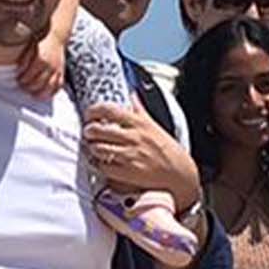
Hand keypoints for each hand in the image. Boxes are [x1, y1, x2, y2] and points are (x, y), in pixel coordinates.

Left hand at [16, 33, 64, 99]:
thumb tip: (19, 71)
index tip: (19, 80)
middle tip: (23, 87)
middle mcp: (50, 67)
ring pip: (49, 88)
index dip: (22, 80)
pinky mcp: (61, 72)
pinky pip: (58, 86)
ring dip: (40, 94)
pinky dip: (52, 92)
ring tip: (33, 94)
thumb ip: (24, 60)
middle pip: (38, 84)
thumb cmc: (40, 42)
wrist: (56, 36)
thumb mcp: (30, 48)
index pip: (29, 76)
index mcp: (40, 60)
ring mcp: (57, 70)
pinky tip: (45, 95)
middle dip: (29, 87)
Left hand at [81, 103, 200, 209]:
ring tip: (92, 147)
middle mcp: (133, 138)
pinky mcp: (128, 172)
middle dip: (89, 131)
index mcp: (139, 123)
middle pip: (99, 129)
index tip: (90, 114)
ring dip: (91, 147)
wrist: (180, 173)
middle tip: (88, 132)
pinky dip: (97, 164)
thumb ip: (140, 109)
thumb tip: (133, 94)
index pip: (110, 110)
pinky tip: (99, 161)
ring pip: (98, 148)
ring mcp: (130, 155)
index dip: (94, 110)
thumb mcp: (154, 125)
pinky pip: (104, 167)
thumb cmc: (167, 150)